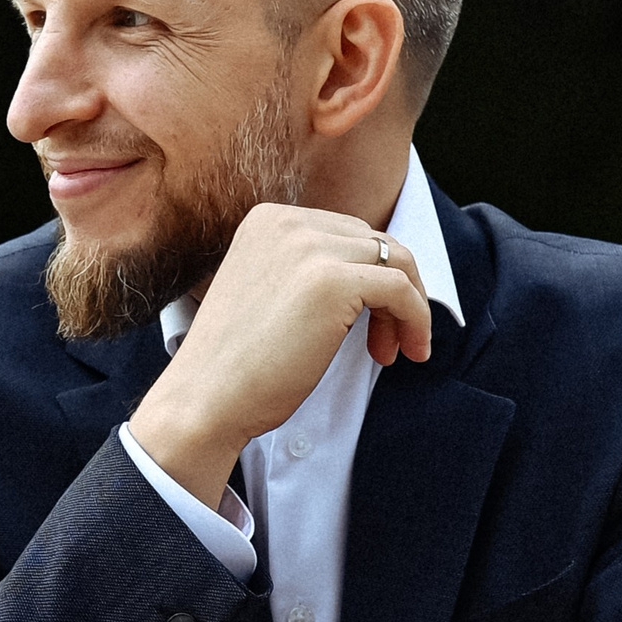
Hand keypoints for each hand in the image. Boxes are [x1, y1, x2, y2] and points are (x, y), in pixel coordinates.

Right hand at [126, 203, 431, 509]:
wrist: (205, 400)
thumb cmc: (237, 366)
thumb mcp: (270, 295)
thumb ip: (307, 273)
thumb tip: (374, 279)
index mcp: (268, 221)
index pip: (347, 233)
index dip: (369, 279)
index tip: (369, 326)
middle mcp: (287, 223)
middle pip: (375, 243)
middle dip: (393, 292)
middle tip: (387, 343)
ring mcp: (310, 248)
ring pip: (395, 262)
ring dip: (407, 308)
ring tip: (395, 352)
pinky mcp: (333, 281)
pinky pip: (400, 289)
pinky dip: (416, 319)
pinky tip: (407, 353)